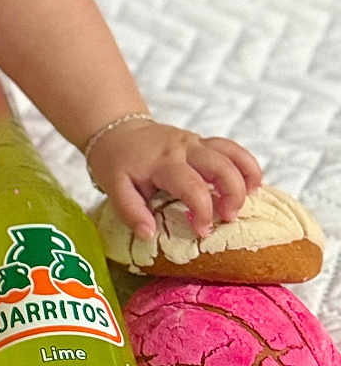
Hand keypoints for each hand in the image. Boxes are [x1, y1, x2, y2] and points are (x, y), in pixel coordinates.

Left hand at [86, 119, 262, 239]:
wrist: (115, 129)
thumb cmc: (115, 162)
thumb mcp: (114, 187)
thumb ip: (131, 212)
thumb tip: (148, 235)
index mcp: (162, 163)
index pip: (192, 186)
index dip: (203, 211)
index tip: (202, 231)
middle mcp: (182, 148)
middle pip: (221, 166)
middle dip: (233, 195)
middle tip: (228, 218)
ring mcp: (195, 142)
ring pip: (232, 153)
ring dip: (246, 178)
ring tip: (248, 201)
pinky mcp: (202, 142)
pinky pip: (231, 149)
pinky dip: (247, 166)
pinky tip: (252, 185)